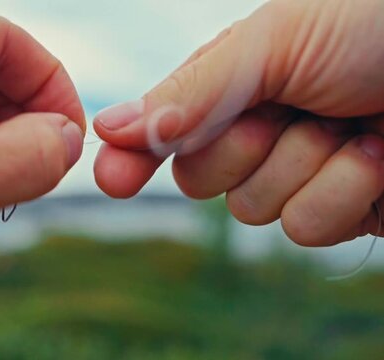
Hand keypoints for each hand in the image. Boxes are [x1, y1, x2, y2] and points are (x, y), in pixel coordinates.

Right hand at [94, 0, 383, 246]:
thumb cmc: (374, 25)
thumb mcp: (274, 43)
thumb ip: (192, 91)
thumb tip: (113, 130)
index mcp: (235, 82)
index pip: (165, 128)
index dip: (134, 155)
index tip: (113, 179)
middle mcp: (260, 128)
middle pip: (199, 178)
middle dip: (242, 149)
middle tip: (290, 112)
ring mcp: (299, 172)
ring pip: (252, 209)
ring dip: (304, 166)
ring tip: (351, 125)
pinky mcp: (341, 209)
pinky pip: (305, 231)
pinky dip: (343, 193)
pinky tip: (377, 158)